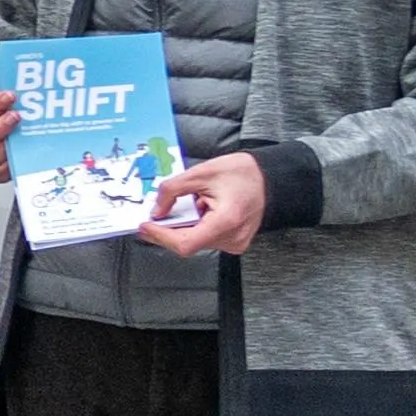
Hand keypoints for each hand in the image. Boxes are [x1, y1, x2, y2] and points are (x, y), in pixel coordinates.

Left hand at [140, 149, 270, 258]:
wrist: (270, 178)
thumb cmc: (243, 173)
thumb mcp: (200, 173)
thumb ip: (172, 191)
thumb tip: (156, 210)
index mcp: (226, 221)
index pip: (185, 243)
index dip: (161, 236)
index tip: (146, 226)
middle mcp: (233, 238)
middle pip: (187, 243)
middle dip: (168, 229)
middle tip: (155, 215)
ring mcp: (235, 243)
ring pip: (195, 242)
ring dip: (183, 227)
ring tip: (192, 205)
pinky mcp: (234, 242)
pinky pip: (205, 240)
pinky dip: (195, 227)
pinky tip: (200, 211)